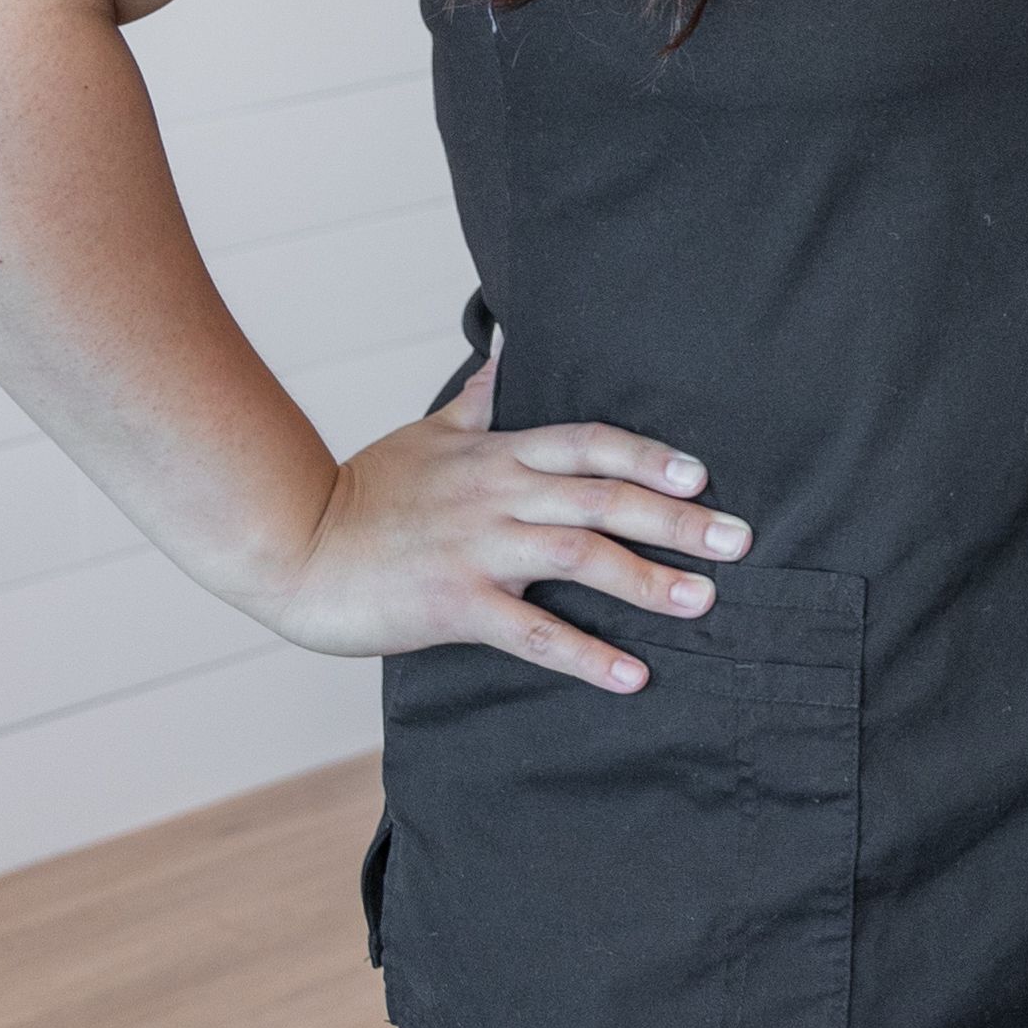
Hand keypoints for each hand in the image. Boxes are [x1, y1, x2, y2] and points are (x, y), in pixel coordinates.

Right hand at [251, 359, 750, 693]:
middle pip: (603, 498)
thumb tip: (509, 352)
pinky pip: (531, 632)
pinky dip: (586, 653)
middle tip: (740, 539)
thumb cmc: (361, 491)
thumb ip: (479, 402)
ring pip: (579, 557)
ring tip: (705, 602)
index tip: (702, 475)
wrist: (287, 543)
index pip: (590, 444)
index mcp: (497, 455)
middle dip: (677, 519)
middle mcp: (497, 496)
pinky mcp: (452, 605)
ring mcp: (477, 550)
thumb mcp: (426, 432)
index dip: (650, 456)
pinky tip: (633, 675)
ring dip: (647, 581)